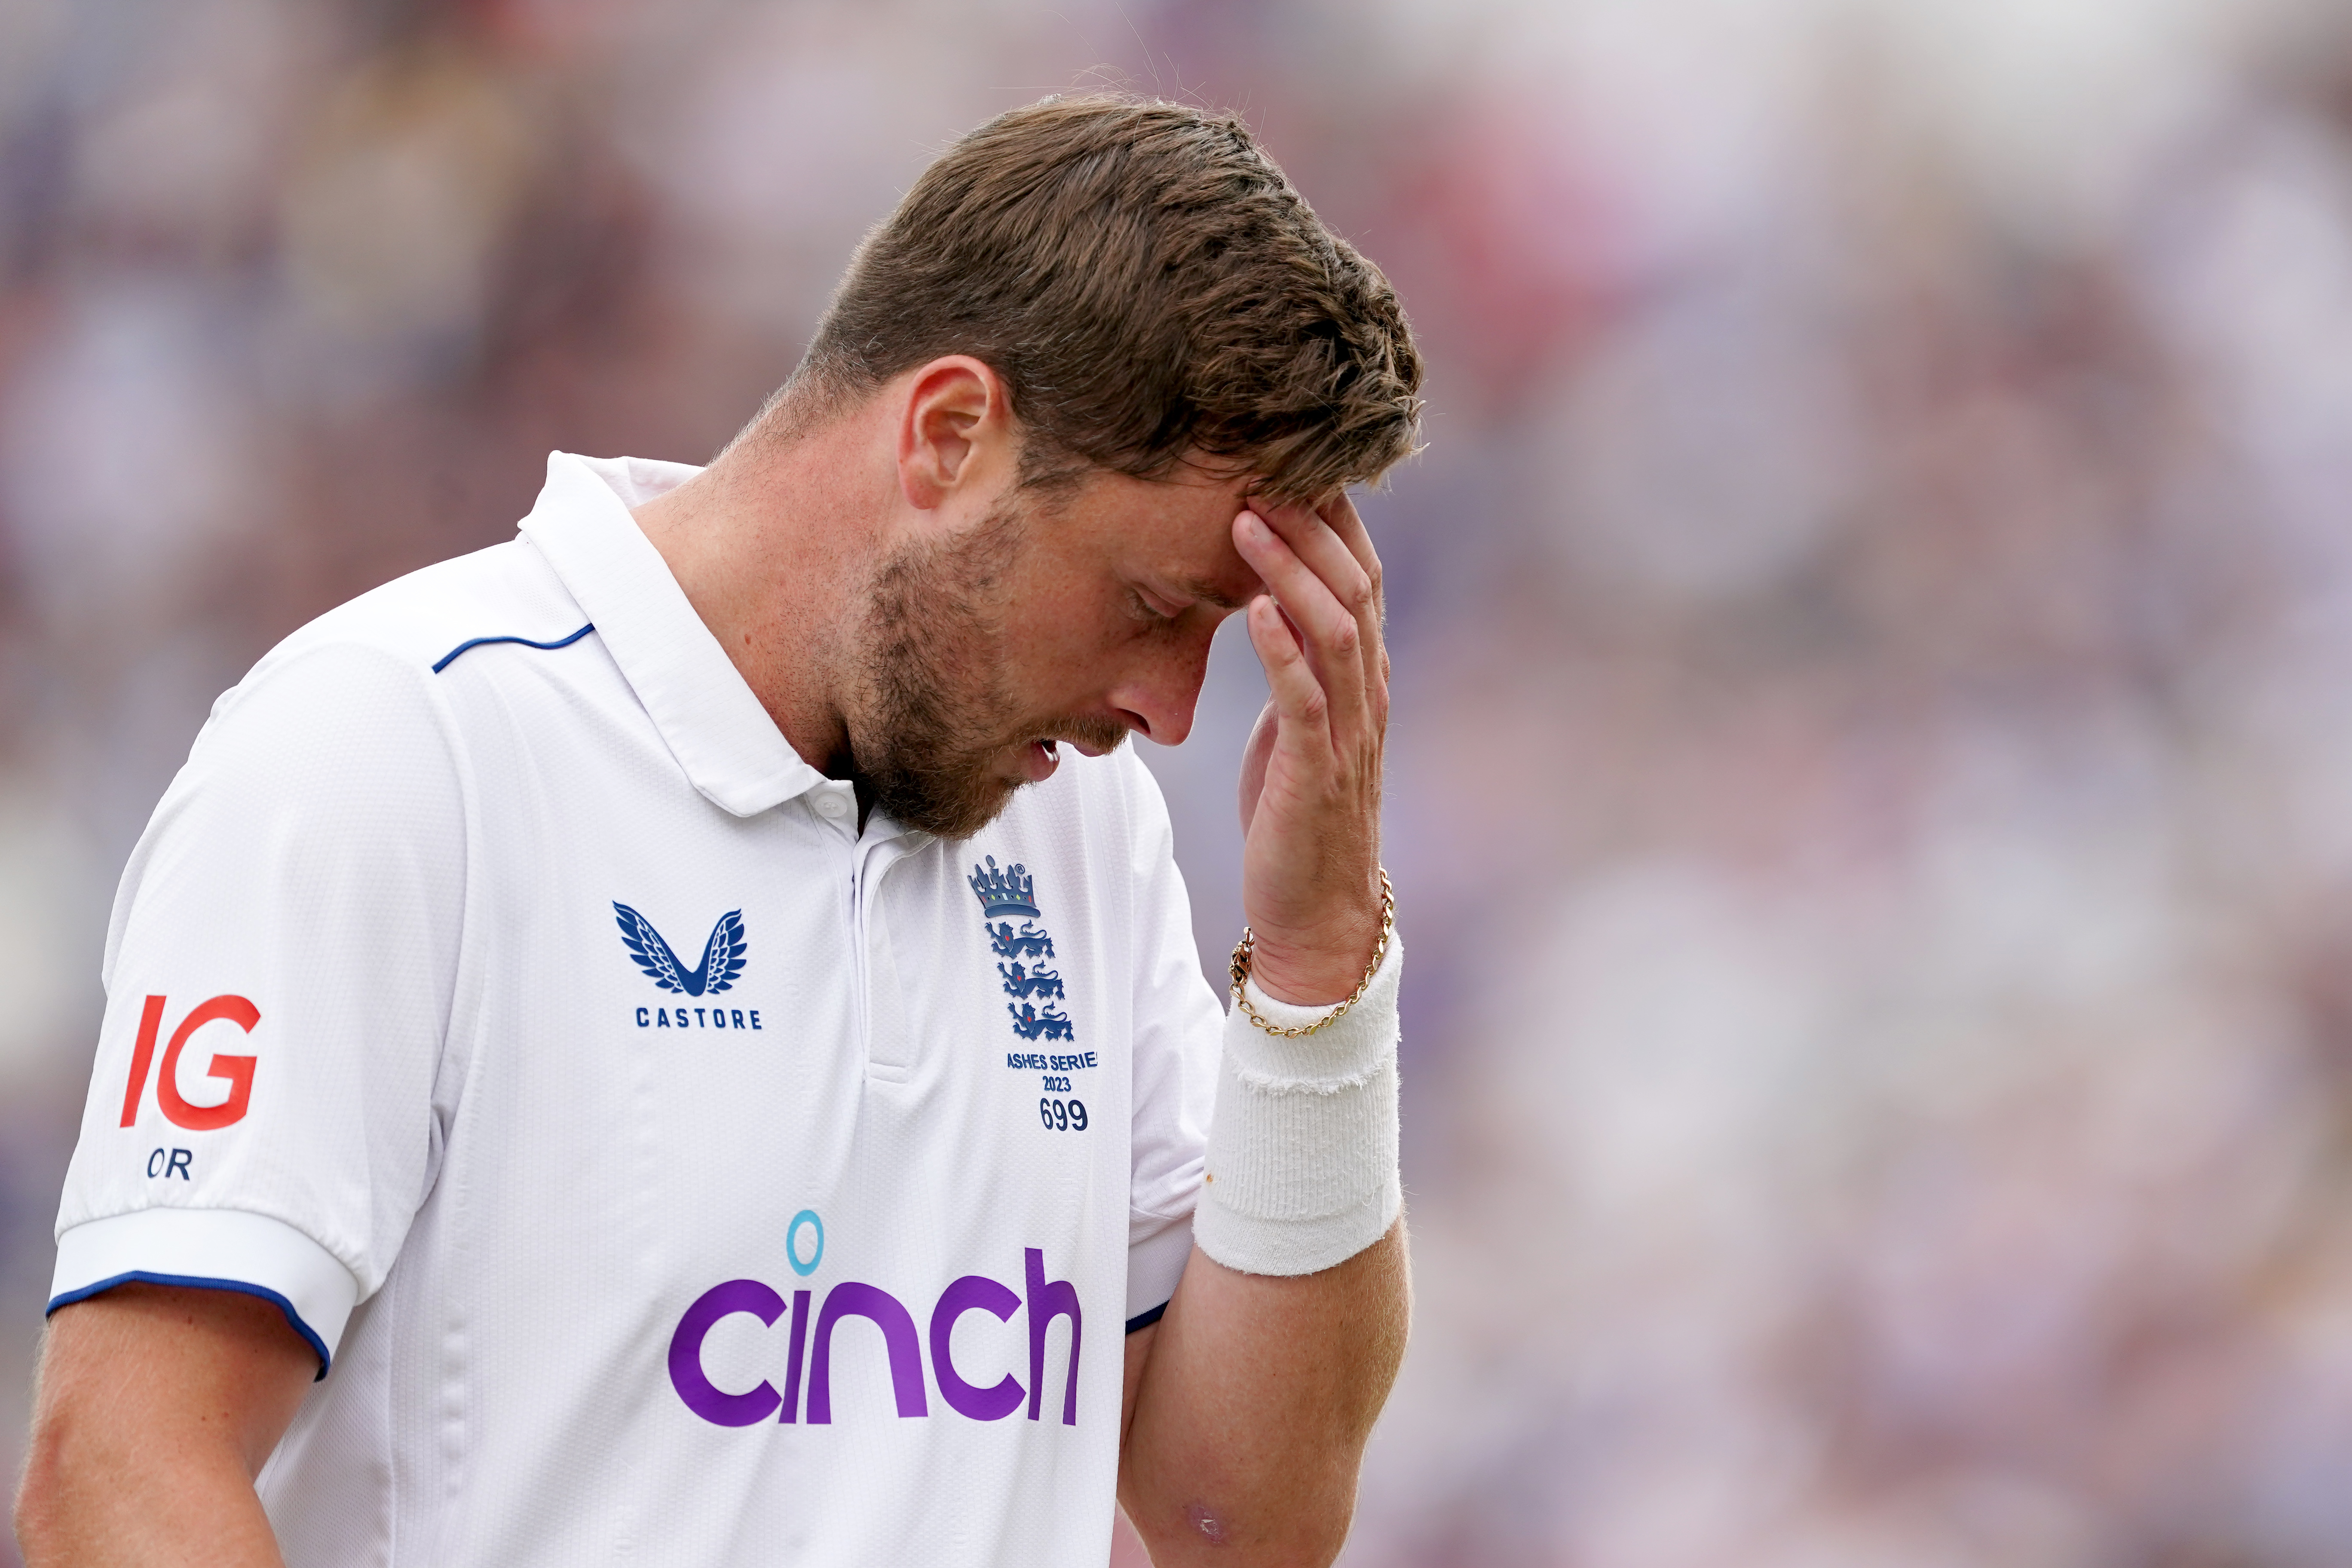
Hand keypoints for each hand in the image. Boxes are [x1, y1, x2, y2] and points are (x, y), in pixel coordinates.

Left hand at [1230, 491, 1387, 1005]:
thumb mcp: (1298, 726)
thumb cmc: (1298, 816)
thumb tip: (1267, 608)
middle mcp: (1367, 695)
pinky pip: (1304, 698)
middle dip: (1311, 525)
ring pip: (1332, 631)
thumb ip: (1296, 670)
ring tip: (1245, 522)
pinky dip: (1280, 649)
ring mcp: (1348, 732)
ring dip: (1288, 572)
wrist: (1315, 912)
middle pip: (1354, 587)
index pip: (1361, 577)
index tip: (1291, 463)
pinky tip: (1253, 610)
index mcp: (1364, 679)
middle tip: (1262, 470)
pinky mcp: (1315, 770)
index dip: (1333, 519)